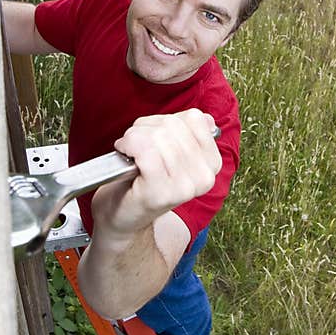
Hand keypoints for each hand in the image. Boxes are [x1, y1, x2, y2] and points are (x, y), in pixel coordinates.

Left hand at [90, 109, 221, 236]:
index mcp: (212, 163)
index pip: (195, 119)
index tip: (154, 134)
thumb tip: (205, 120)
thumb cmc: (143, 180)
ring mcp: (184, 187)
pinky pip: (146, 151)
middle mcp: (204, 177)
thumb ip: (188, 132)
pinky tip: (124, 153)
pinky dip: (129, 145)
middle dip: (146, 127)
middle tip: (135, 143)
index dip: (167, 119)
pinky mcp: (161, 193)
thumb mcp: (172, 150)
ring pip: (158, 136)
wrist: (122, 215)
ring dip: (134, 137)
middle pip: (172, 125)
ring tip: (130, 150)